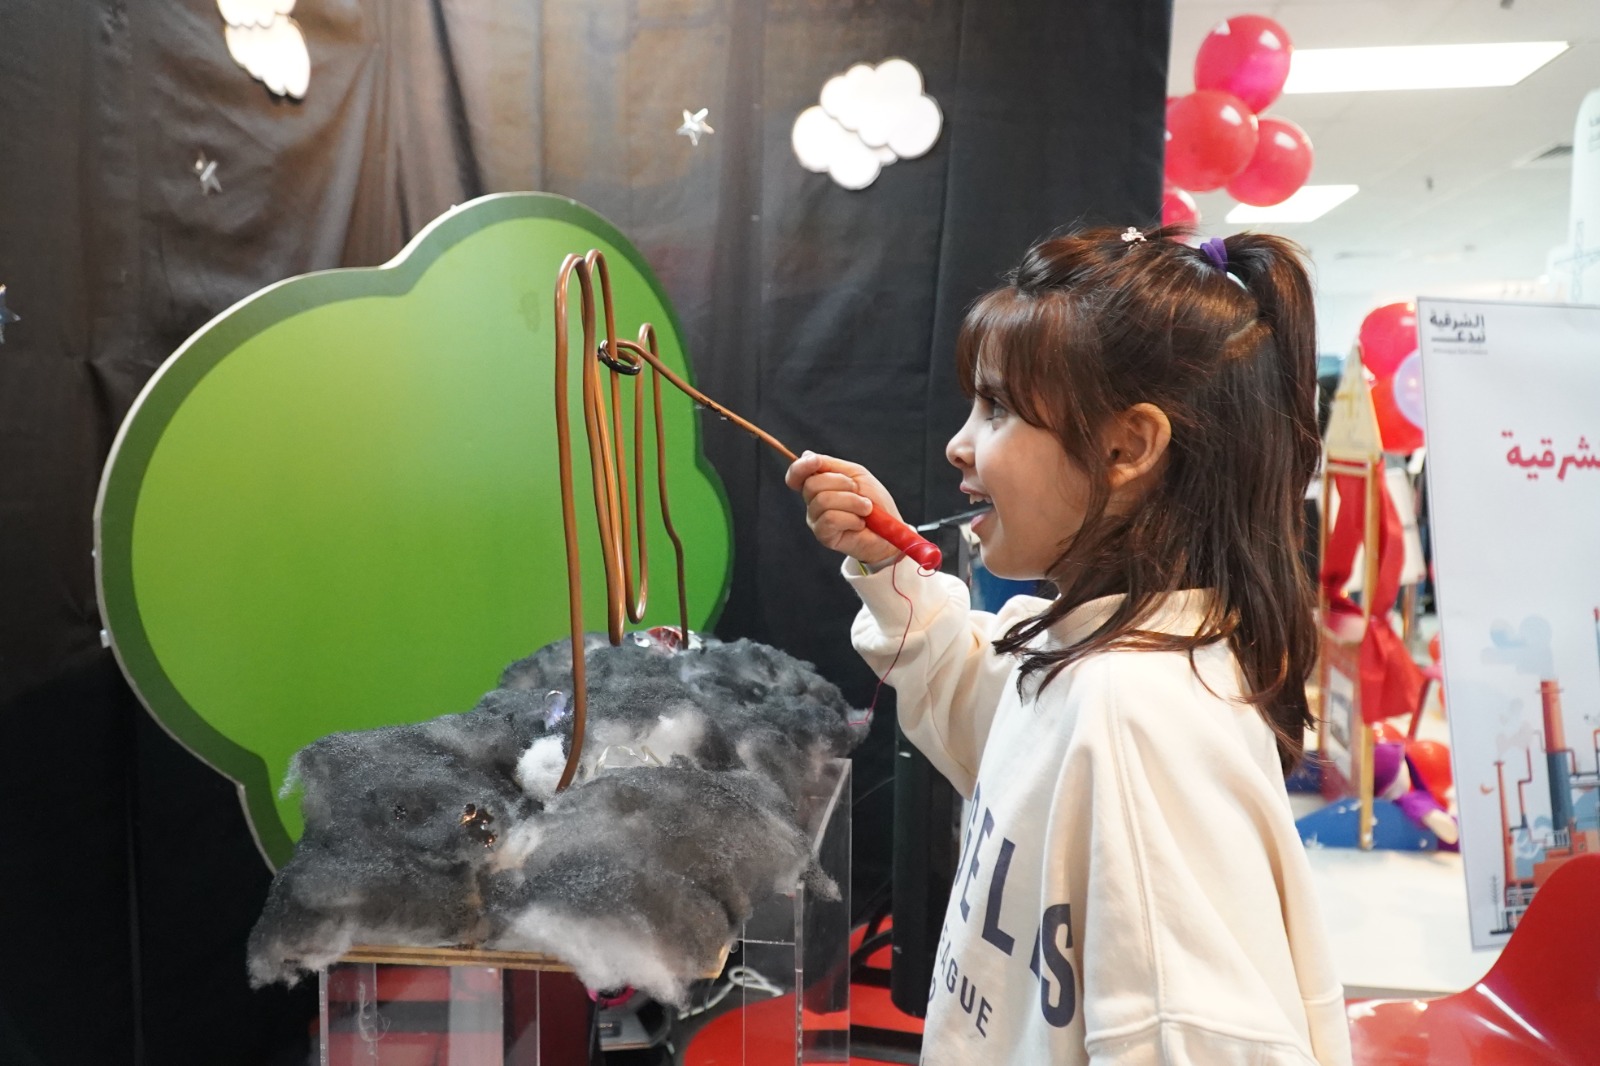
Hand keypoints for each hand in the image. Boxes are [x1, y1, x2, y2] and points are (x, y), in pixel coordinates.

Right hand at [784, 451, 903, 567]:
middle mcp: (813, 503)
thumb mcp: (856, 475)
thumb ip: (831, 465)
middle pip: (812, 485)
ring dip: (852, 502)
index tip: (816, 461)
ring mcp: (816, 520)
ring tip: (866, 509)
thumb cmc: (875, 501)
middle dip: (841, 483)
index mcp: (819, 486)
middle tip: (859, 492)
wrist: (890, 531)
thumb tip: (805, 455)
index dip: (801, 467)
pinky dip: (851, 518)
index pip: (796, 476)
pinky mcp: (823, 536)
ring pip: (823, 501)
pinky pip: (830, 519)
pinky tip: (860, 523)